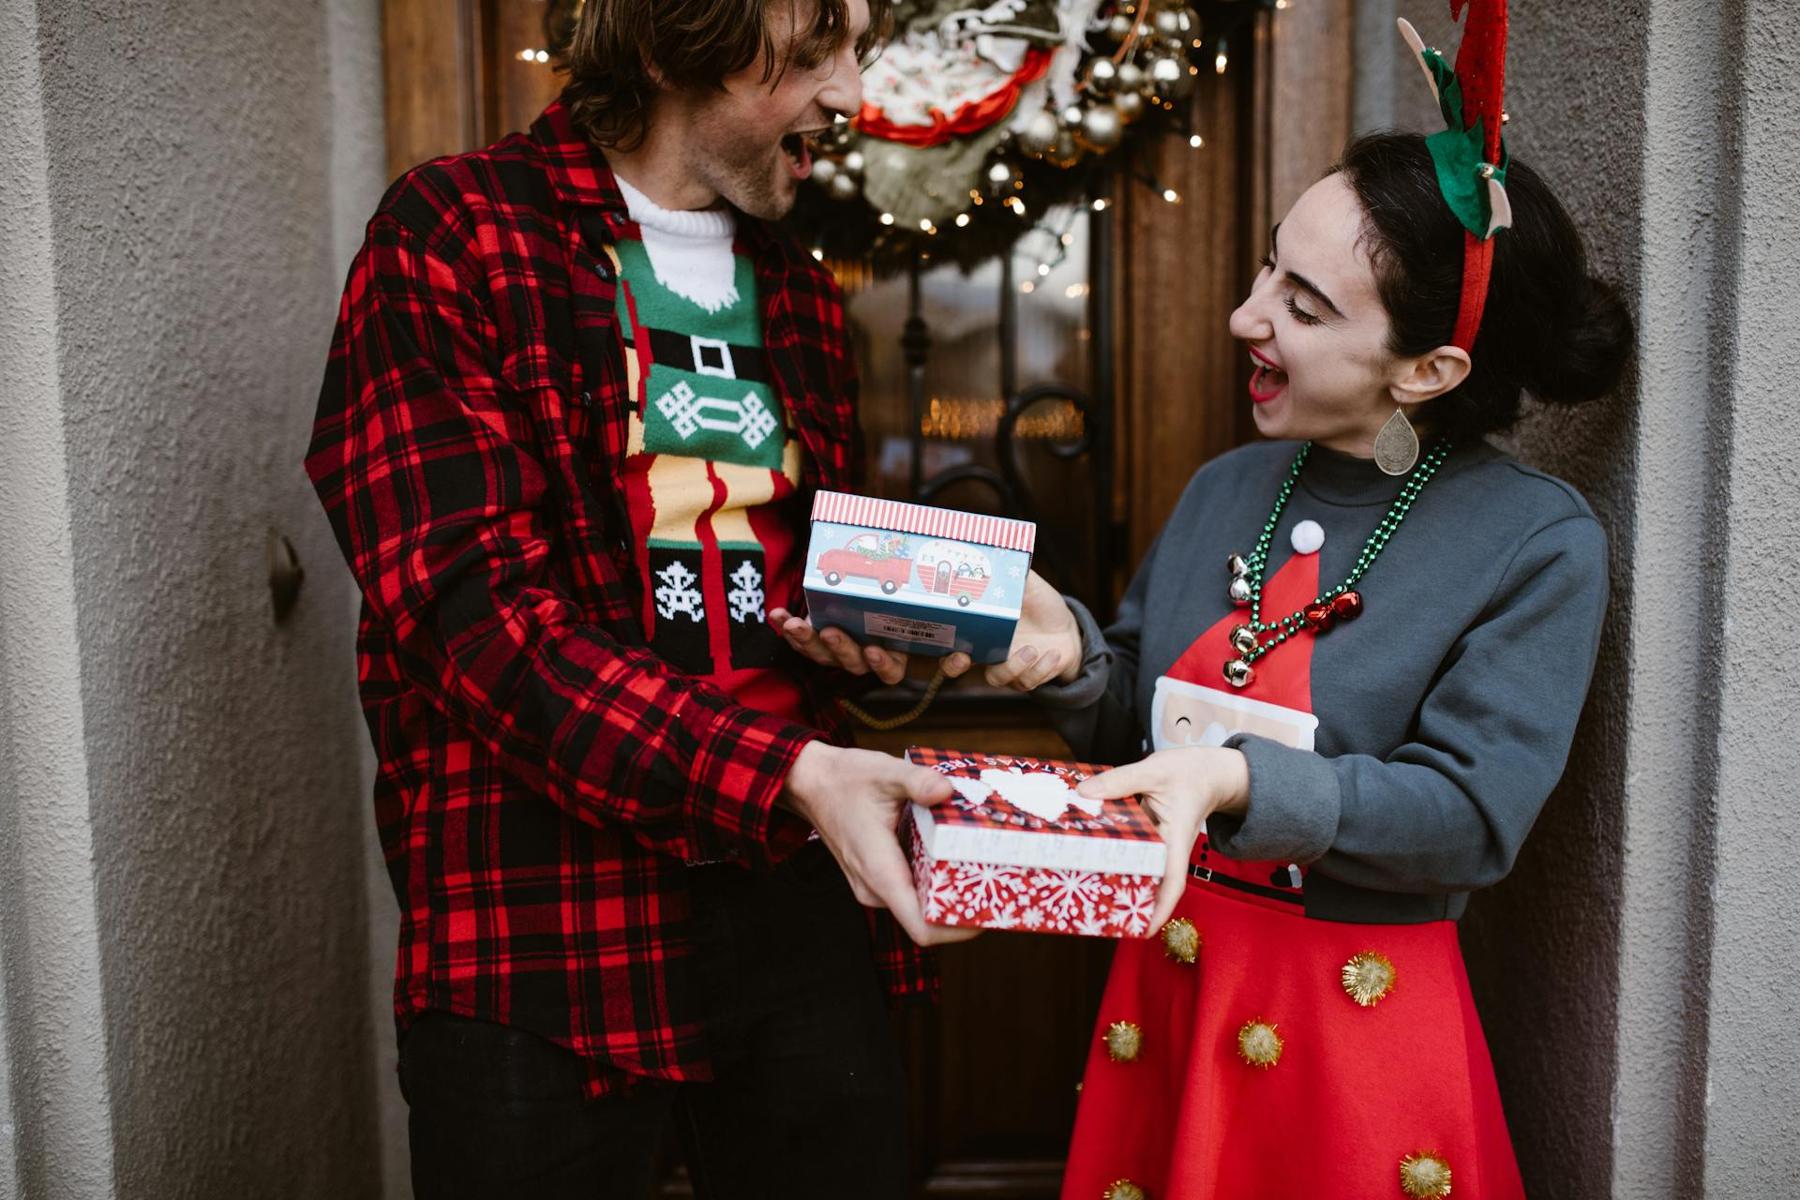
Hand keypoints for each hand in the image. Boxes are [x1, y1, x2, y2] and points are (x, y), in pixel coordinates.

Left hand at [768, 607, 909, 685]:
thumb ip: (896, 597)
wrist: (880, 622)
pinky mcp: (817, 648)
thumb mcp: (898, 613)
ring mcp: (837, 656)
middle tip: (829, 632)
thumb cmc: (894, 616)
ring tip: (792, 624)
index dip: (881, 664)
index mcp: (889, 659)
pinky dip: (787, 630)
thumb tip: (904, 565)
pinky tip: (776, 616)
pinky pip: (800, 645)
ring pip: (821, 655)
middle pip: (850, 661)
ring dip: (805, 639)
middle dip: (838, 646)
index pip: (889, 670)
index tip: (873, 650)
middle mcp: (863, 661)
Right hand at [782, 742, 982, 946]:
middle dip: (964, 907)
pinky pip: (912, 890)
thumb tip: (945, 790)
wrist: (810, 783)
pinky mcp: (878, 878)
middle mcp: (876, 889)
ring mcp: (876, 886)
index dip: (959, 930)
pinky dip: (935, 879)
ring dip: (950, 893)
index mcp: (880, 873)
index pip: (922, 927)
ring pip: (921, 906)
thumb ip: (916, 782)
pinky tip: (955, 855)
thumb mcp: (884, 773)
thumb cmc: (844, 780)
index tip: (990, 912)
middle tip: (1000, 882)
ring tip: (984, 867)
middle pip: (928, 920)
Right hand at [941, 570, 1080, 690]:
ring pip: (996, 678)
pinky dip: (1040, 669)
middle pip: (954, 666)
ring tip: (1032, 650)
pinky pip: (1026, 681)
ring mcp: (1005, 666)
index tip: (942, 637)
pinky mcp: (1027, 677)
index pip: (947, 637)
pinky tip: (1052, 654)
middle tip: (964, 658)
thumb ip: (1014, 573)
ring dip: (1013, 666)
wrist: (1067, 629)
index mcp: (979, 626)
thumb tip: (1003, 551)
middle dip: (953, 666)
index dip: (938, 639)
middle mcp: (985, 649)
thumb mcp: (1029, 586)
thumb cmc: (1040, 605)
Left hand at [1075, 747, 1250, 932]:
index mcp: (1176, 837)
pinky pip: (1135, 849)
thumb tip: (1084, 793)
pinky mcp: (1152, 834)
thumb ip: (1120, 780)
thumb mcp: (1155, 770)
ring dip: (1122, 879)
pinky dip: (1117, 853)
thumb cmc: (1190, 772)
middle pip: (1153, 882)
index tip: (1146, 930)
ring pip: (1142, 867)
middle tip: (1104, 917)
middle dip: (1133, 902)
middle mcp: (1169, 846)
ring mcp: (1161, 842)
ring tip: (1091, 893)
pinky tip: (1092, 853)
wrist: (1210, 771)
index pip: (1173, 881)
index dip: (1161, 908)